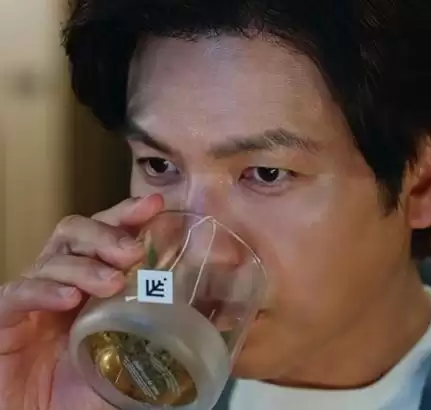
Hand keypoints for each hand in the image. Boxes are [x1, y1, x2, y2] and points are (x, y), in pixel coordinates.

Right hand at [0, 195, 163, 409]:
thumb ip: (168, 340)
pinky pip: (17, 295)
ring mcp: (32, 301)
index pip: (107, 236)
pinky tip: (69, 299)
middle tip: (133, 253)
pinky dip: (43, 291)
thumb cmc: (88, 392)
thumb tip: (221, 328)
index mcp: (93, 285)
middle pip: (75, 233)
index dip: (127, 215)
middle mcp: (62, 283)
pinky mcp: (4, 322)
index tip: (155, 205)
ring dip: (84, 266)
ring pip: (51, 259)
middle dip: (106, 234)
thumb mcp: (136, 362)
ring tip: (112, 283)